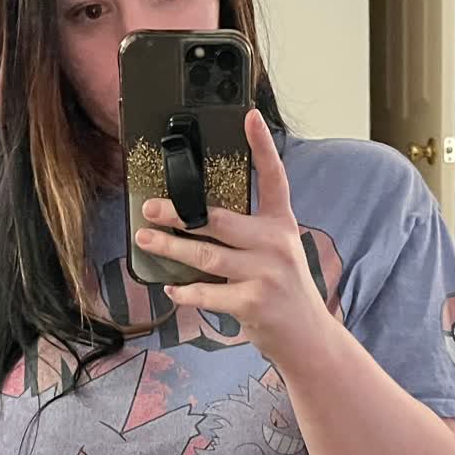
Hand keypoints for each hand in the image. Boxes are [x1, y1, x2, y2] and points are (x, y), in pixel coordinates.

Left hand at [133, 108, 330, 369]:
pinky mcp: (252, 302)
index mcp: (282, 225)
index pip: (275, 178)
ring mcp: (265, 273)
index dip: (263, 146)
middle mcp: (275, 244)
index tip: (250, 117)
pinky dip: (186, 291)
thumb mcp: (278, 254)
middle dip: (179, 213)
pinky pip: (207, 292)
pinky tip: (173, 288)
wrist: (308, 338)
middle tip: (150, 208)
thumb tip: (196, 222)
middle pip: (218, 219)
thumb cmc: (284, 292)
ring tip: (146, 240)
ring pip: (205, 255)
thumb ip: (249, 235)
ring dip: (170, 248)